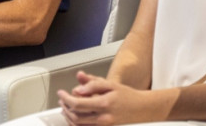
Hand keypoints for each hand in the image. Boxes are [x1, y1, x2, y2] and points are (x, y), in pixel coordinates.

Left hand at [57, 71, 171, 124]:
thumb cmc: (127, 96)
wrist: (144, 109)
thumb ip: (92, 83)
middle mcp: (104, 119)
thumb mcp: (110, 84)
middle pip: (75, 117)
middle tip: (62, 99)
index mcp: (104, 104)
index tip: (60, 93)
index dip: (65, 98)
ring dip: (69, 117)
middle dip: (65, 107)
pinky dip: (77, 125)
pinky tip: (75, 117)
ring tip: (66, 107)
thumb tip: (77, 86)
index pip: (77, 104)